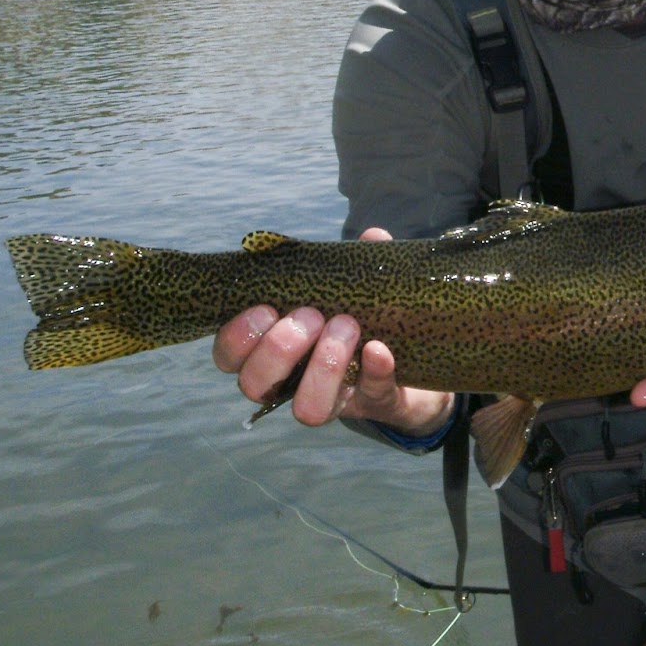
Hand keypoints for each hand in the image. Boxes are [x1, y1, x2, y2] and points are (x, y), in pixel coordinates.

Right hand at [210, 227, 455, 434]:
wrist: (416, 355)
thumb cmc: (360, 312)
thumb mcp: (351, 285)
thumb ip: (354, 263)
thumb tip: (371, 236)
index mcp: (271, 350)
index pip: (229, 356)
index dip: (237, 337)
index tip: (265, 308)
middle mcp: (291, 382)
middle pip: (255, 384)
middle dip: (278, 348)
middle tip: (310, 315)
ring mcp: (331, 399)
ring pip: (306, 409)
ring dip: (323, 366)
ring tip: (346, 326)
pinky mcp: (374, 405)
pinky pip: (370, 396)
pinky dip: (375, 370)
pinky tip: (379, 348)